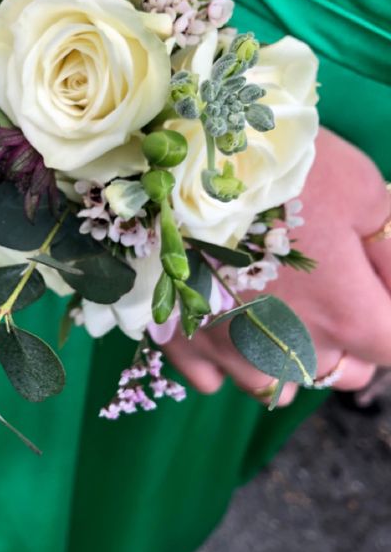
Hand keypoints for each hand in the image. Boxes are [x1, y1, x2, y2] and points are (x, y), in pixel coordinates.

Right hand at [165, 127, 390, 403]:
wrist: (184, 163)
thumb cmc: (283, 172)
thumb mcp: (362, 193)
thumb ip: (390, 251)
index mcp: (344, 315)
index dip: (390, 317)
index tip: (376, 286)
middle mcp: (292, 349)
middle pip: (339, 374)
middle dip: (347, 343)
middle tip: (331, 290)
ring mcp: (232, 351)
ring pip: (275, 388)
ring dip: (287, 360)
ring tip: (279, 314)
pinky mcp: (182, 341)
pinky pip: (212, 381)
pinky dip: (224, 361)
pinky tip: (226, 321)